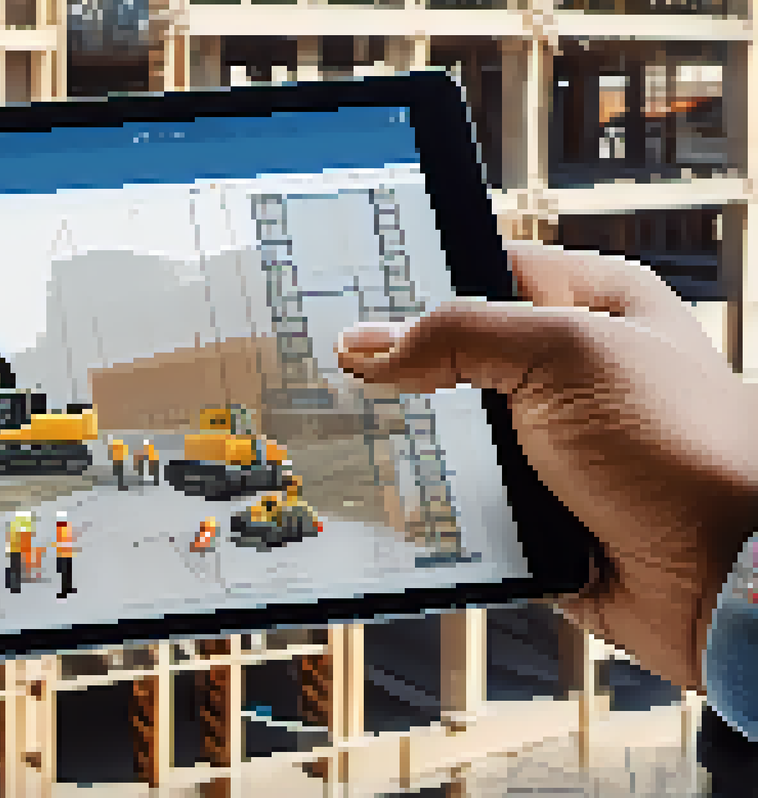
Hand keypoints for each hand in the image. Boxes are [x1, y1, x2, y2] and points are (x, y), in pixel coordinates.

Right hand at [337, 241, 757, 692]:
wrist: (727, 581)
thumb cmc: (685, 451)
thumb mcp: (567, 356)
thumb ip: (460, 334)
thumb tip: (367, 342)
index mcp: (592, 305)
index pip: (479, 267)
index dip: (413, 281)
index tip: (346, 299)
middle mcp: (570, 371)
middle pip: (452, 357)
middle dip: (399, 373)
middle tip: (336, 377)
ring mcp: (551, 444)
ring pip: (447, 434)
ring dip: (413, 448)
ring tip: (356, 443)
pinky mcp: (534, 511)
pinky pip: (459, 501)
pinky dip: (432, 507)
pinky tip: (397, 503)